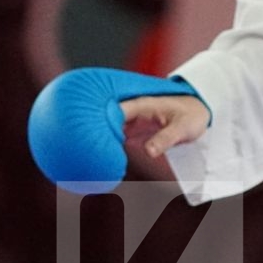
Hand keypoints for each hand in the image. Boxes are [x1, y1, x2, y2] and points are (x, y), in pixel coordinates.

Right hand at [27, 67, 208, 193]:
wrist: (200, 110)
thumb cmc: (192, 116)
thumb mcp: (182, 129)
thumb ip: (165, 140)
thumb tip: (148, 153)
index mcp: (140, 106)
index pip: (113, 111)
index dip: (97, 118)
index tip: (82, 129)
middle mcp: (131, 111)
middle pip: (102, 117)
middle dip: (84, 124)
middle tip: (62, 136)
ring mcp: (130, 121)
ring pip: (104, 126)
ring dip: (90, 134)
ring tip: (67, 149)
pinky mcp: (132, 131)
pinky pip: (112, 136)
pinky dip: (101, 143)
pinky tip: (87, 156)